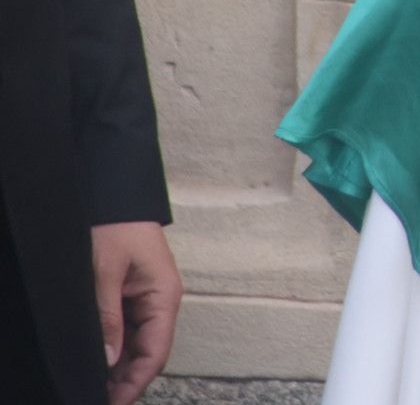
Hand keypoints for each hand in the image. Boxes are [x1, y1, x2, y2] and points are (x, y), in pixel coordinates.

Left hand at [91, 221, 181, 404]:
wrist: (115, 195)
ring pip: (138, 343)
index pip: (156, 351)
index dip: (136, 381)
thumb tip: (108, 358)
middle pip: (149, 352)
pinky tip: (99, 361)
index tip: (115, 402)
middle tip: (98, 399)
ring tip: (95, 386)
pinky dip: (116, 348)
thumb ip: (107, 317)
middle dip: (126, 379)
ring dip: (120, 366)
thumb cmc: (115, 227)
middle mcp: (161, 301)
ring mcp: (148, 298)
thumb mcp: (104, 272)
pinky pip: (129, 329)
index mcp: (164, 296)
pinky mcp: (134, 294)